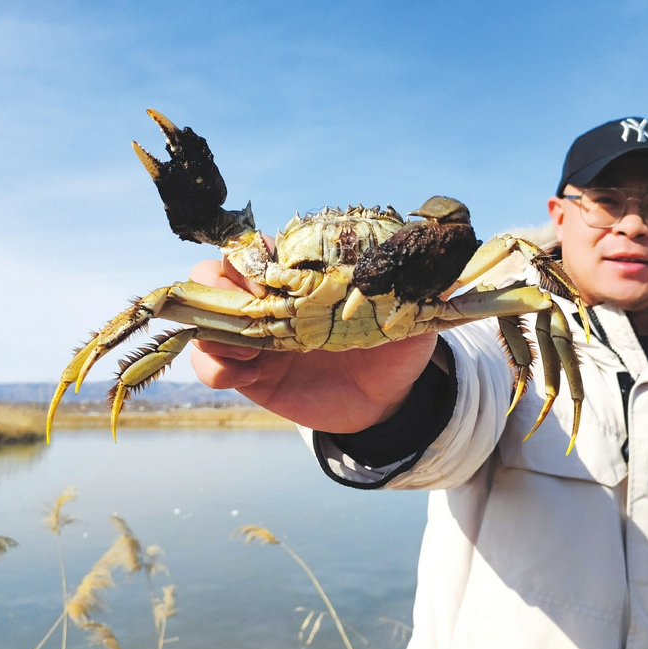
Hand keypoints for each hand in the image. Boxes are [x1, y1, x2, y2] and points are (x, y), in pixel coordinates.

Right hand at [188, 257, 437, 432]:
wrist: (388, 402)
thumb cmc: (396, 347)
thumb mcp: (409, 314)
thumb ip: (414, 288)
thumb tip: (442, 260)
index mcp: (304, 274)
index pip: (261, 247)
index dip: (256, 253)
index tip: (272, 271)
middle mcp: (272, 298)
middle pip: (217, 273)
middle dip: (221, 284)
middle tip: (253, 305)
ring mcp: (256, 335)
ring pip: (205, 315)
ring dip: (213, 325)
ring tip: (248, 347)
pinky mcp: (249, 374)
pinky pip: (211, 365)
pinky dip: (213, 365)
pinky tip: (241, 373)